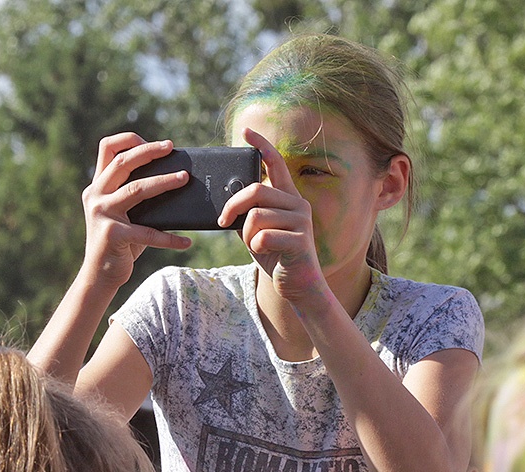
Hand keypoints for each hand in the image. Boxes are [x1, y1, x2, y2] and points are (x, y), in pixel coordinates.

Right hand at [79, 133, 191, 288]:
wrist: (99, 275)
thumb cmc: (119, 243)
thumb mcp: (124, 214)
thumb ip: (136, 196)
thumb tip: (174, 179)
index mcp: (98, 186)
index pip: (107, 148)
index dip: (130, 140)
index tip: (154, 144)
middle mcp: (96, 196)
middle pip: (123, 162)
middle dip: (149, 151)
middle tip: (171, 147)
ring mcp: (102, 214)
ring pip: (136, 189)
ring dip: (164, 182)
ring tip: (184, 179)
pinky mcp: (112, 235)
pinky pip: (147, 233)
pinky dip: (170, 238)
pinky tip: (186, 242)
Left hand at [218, 128, 327, 303]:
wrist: (297, 285)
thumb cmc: (275, 255)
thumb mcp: (257, 230)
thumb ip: (248, 212)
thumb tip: (227, 200)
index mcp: (288, 197)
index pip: (275, 164)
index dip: (261, 146)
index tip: (246, 131)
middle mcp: (298, 204)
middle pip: (256, 190)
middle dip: (233, 205)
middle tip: (222, 220)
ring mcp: (302, 221)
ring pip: (256, 215)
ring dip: (246, 233)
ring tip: (254, 244)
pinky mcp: (301, 240)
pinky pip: (263, 236)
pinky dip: (255, 247)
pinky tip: (264, 253)